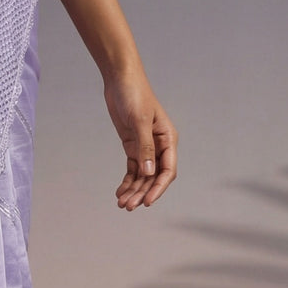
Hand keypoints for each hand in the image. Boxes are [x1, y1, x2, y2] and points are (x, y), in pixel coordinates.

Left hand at [103, 69, 177, 209]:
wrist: (120, 80)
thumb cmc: (134, 95)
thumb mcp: (139, 121)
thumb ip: (144, 146)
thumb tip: (149, 173)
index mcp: (168, 139)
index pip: (167, 171)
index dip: (158, 189)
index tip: (146, 202)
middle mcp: (159, 146)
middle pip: (153, 178)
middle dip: (142, 193)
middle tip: (128, 207)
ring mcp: (145, 147)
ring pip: (142, 176)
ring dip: (133, 190)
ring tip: (121, 204)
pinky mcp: (132, 146)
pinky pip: (132, 169)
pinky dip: (127, 182)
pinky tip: (119, 193)